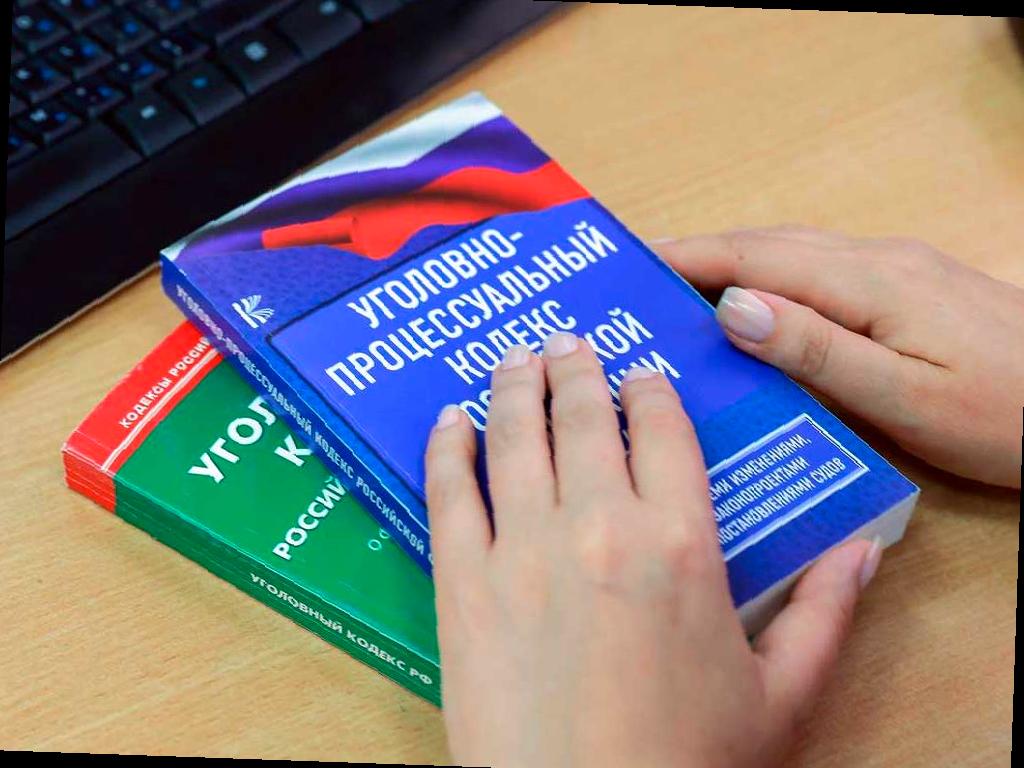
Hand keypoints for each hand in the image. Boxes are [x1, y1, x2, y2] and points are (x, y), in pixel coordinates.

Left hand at [425, 335, 880, 767]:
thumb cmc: (687, 765)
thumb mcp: (781, 696)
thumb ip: (822, 614)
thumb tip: (860, 552)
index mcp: (680, 542)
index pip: (665, 430)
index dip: (651, 390)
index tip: (642, 372)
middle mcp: (598, 526)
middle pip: (584, 417)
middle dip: (577, 369)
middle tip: (568, 341)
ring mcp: (522, 551)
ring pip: (514, 438)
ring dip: (514, 387)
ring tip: (516, 357)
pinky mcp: (463, 586)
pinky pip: (449, 494)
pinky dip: (447, 449)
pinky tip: (449, 421)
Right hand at [651, 228, 1022, 488]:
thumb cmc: (1006, 415)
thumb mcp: (906, 396)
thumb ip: (817, 350)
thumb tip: (733, 306)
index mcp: (870, 282)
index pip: (757, 257)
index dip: (689, 257)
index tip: (629, 265)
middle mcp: (879, 261)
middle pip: (770, 245)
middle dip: (700, 255)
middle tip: (639, 282)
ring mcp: (899, 271)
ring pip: (795, 256)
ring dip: (733, 266)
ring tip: (679, 294)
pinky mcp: (911, 289)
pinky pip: (821, 272)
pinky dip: (771, 280)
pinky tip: (756, 311)